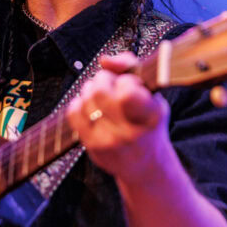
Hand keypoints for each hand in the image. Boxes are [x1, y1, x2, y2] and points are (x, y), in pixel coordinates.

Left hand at [66, 52, 171, 183]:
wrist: (146, 166)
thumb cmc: (147, 123)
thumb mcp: (151, 94)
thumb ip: (130, 66)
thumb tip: (104, 60)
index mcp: (152, 115)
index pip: (127, 90)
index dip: (125, 81)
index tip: (130, 85)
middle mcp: (132, 132)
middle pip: (99, 90)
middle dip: (103, 80)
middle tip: (110, 85)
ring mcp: (111, 141)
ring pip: (86, 98)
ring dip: (91, 90)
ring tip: (101, 97)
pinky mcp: (94, 147)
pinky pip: (74, 112)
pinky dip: (79, 104)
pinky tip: (90, 108)